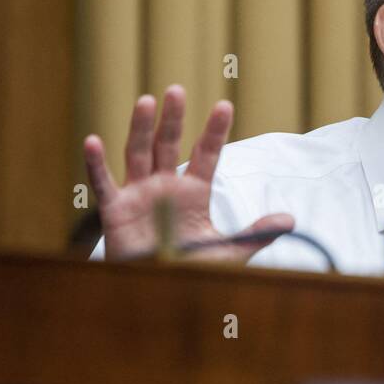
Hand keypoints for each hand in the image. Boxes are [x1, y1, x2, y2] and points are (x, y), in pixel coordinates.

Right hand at [82, 84, 293, 260]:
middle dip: (173, 119)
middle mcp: (165, 186)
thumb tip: (291, 221)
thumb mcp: (229, 252)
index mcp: (194, 192)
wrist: (156, 294)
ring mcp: (138, 195)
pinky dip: (96, 164)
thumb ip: (256, 234)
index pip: (206, 154)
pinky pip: (103, 184)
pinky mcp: (115, 211)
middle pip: (168, 145)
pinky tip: (92, 140)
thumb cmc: (189, 269)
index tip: (225, 105)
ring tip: (146, 100)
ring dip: (141, 128)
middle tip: (177, 89)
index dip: (214, 131)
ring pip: (139, 153)